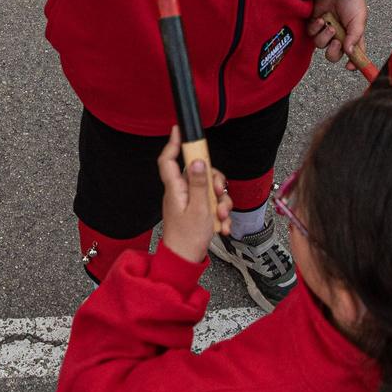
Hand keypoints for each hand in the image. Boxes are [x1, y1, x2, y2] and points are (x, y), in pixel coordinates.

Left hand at [156, 129, 229, 261]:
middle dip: (214, 183)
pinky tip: (222, 226)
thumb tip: (198, 161)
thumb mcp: (199, 208)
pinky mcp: (198, 212)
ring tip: (221, 217)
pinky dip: (220, 214)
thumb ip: (200, 184)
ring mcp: (190, 202)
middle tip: (218, 194)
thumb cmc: (188, 238)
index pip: (169, 160)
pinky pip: (213, 205)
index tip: (179, 130)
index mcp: (175, 189)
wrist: (186, 261)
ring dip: (221, 203)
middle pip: (200, 173)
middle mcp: (181, 193)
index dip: (173, 144)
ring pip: (210, 190)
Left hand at [311, 0, 366, 66]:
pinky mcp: (314, 23)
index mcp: (352, 37)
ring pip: (320, 45)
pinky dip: (315, 28)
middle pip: (332, 55)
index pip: (353, 55)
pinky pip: (311, 34)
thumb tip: (349, 52)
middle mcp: (338, 36)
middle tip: (337, 41)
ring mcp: (325, 30)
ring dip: (324, 37)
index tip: (350, 66)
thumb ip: (355, 37)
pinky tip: (321, 19)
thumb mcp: (359, 19)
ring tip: (329, 25)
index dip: (352, 63)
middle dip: (333, 52)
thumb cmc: (352, 1)